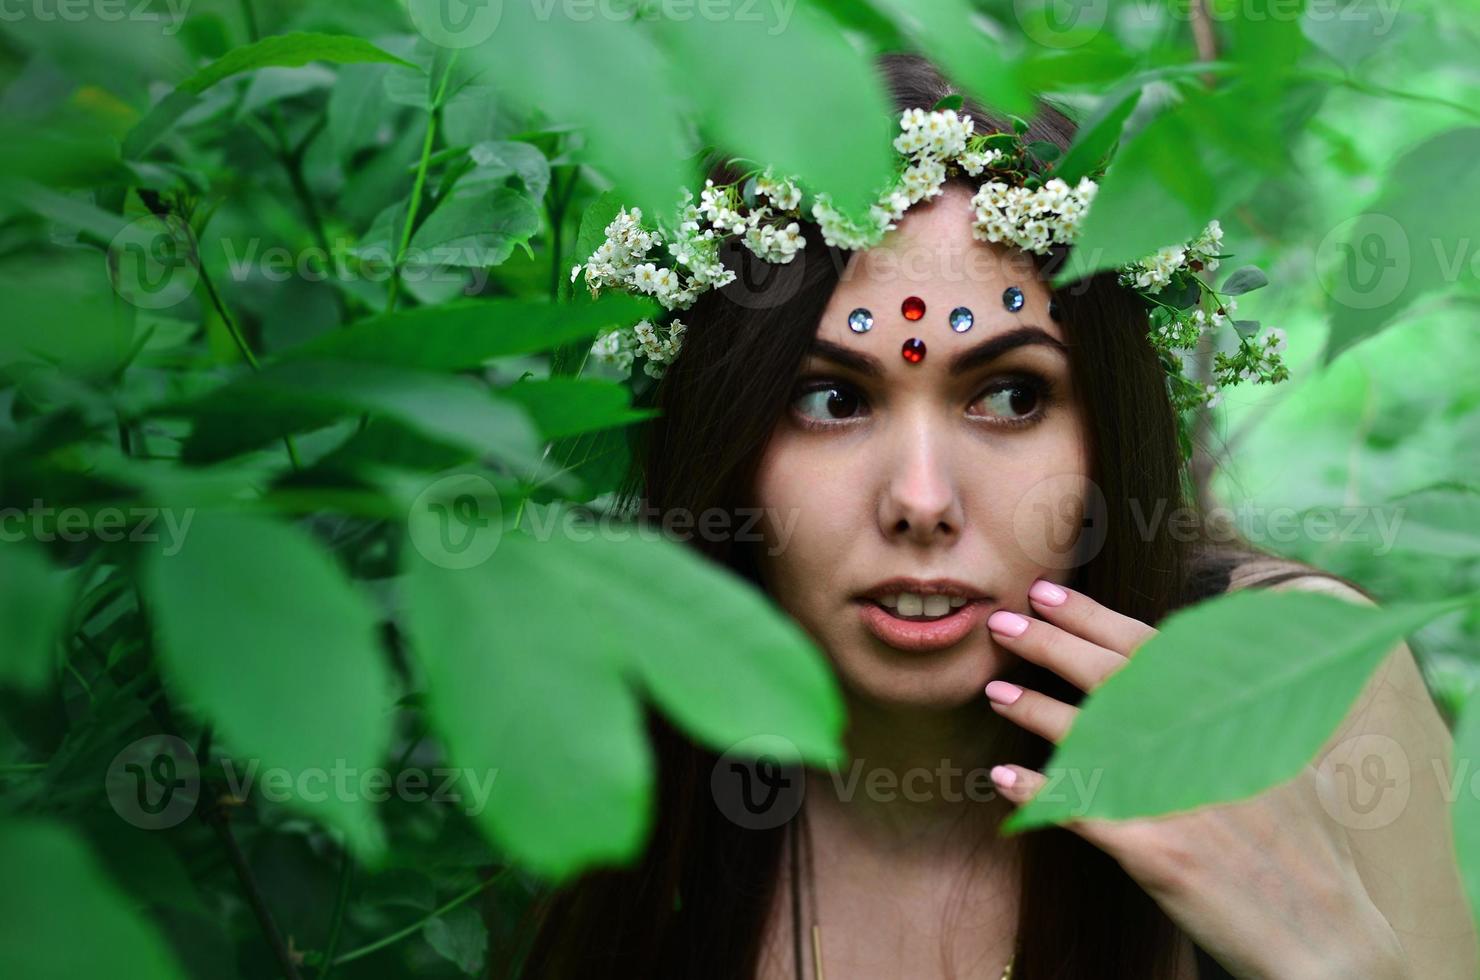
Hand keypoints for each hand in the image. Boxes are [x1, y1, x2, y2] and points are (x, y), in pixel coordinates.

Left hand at [981, 580, 1408, 979]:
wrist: (1328, 940)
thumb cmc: (1303, 853)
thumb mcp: (1284, 764)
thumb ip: (1238, 712)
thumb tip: (1190, 663)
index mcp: (1235, 718)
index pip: (1152, 652)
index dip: (1094, 619)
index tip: (1048, 594)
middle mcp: (1206, 747)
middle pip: (1113, 679)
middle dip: (1051, 644)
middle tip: (1004, 622)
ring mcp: (1180, 797)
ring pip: (1091, 737)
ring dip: (1037, 709)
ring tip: (996, 690)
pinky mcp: (1160, 851)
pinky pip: (1085, 810)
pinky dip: (1041, 792)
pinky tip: (1004, 777)